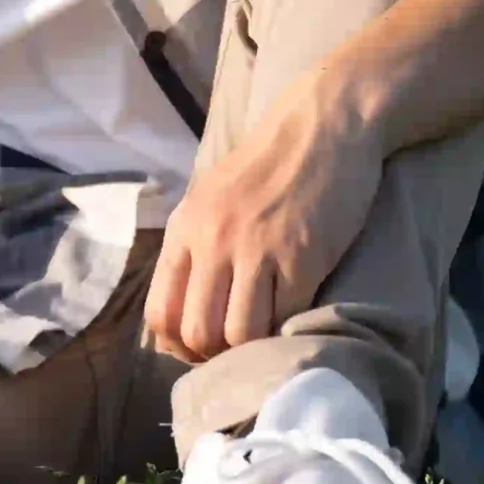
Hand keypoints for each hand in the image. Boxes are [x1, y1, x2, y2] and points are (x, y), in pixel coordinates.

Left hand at [143, 74, 384, 361]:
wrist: (323, 127)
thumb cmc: (266, 166)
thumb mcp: (209, 198)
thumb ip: (193, 247)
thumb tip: (181, 312)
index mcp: (185, 230)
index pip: (160, 312)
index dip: (178, 346)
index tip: (202, 350)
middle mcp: (213, 241)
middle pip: (198, 333)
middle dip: (216, 356)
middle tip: (237, 352)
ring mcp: (257, 250)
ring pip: (241, 334)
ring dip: (254, 349)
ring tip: (267, 339)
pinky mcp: (303, 257)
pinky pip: (287, 317)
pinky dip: (290, 328)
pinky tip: (296, 317)